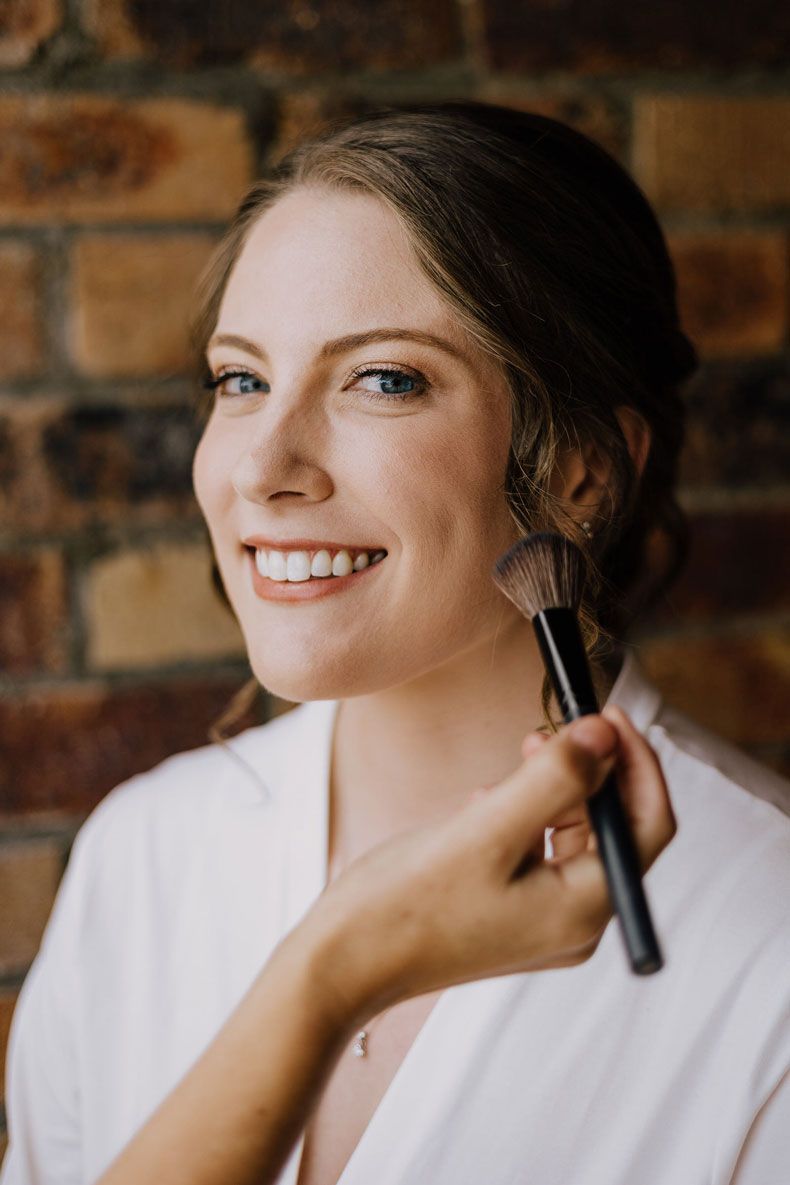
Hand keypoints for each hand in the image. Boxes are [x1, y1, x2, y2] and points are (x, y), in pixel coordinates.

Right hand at [299, 707, 675, 1030]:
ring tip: (522, 752)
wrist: (344, 962)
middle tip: (555, 726)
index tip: (607, 714)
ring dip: (557, 788)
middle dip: (592, 771)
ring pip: (574, 836)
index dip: (637, 763)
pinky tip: (487, 799)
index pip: (647, 825)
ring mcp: (542, 922)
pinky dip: (526, 816)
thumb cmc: (408, 905)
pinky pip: (539, 853)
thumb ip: (553, 779)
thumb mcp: (486, 831)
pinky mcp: (510, 914)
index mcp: (585, 909)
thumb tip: (605, 734)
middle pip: (613, 830)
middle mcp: (576, 922)